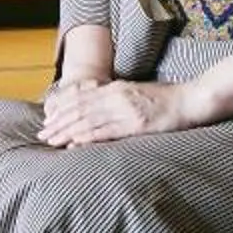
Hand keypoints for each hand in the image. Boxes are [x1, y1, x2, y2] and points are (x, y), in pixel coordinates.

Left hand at [38, 77, 204, 146]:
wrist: (191, 99)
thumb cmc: (165, 99)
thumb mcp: (136, 93)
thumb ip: (115, 99)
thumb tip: (96, 110)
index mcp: (116, 89)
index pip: (81, 100)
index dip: (61, 111)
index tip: (47, 122)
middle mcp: (117, 97)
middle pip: (80, 110)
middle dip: (59, 123)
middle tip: (42, 135)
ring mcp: (126, 110)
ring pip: (89, 121)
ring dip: (67, 132)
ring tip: (52, 141)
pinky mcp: (137, 125)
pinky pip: (108, 132)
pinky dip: (88, 137)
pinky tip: (75, 143)